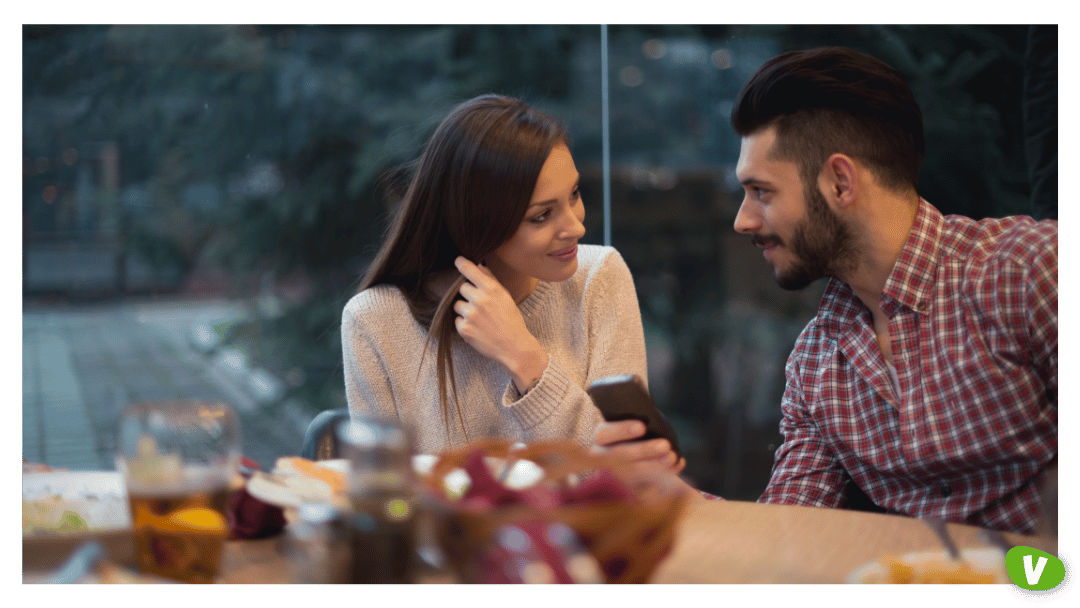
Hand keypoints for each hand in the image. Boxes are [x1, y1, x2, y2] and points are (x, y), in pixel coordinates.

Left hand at [453, 257, 547, 391]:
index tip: (457, 261)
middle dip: (467, 294)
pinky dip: (464, 324)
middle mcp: (480, 300)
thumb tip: (479, 265)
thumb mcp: (506, 296)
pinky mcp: (464, 329)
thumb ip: (491, 280)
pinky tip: (477, 328)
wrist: (515, 347)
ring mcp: (470, 315)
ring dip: (464, 309)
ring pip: (457, 304)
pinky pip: (457, 320)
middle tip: (478, 304)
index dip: (460, 263)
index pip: (469, 270)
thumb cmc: (512, 320)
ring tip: (478, 318)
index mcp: (491, 289)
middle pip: (461, 288)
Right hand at [593, 419, 686, 474]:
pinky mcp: (633, 480)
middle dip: (645, 450)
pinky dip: (667, 472)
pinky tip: (680, 462)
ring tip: (674, 457)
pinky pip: (650, 480)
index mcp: (601, 435)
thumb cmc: (624, 421)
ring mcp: (618, 470)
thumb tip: (645, 402)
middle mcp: (605, 455)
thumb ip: (630, 410)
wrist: (619, 445)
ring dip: (657, 465)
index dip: (623, 430)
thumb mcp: (622, 414)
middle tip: (666, 445)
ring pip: (636, 471)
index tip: (642, 427)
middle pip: (623, 454)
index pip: (606, 434)